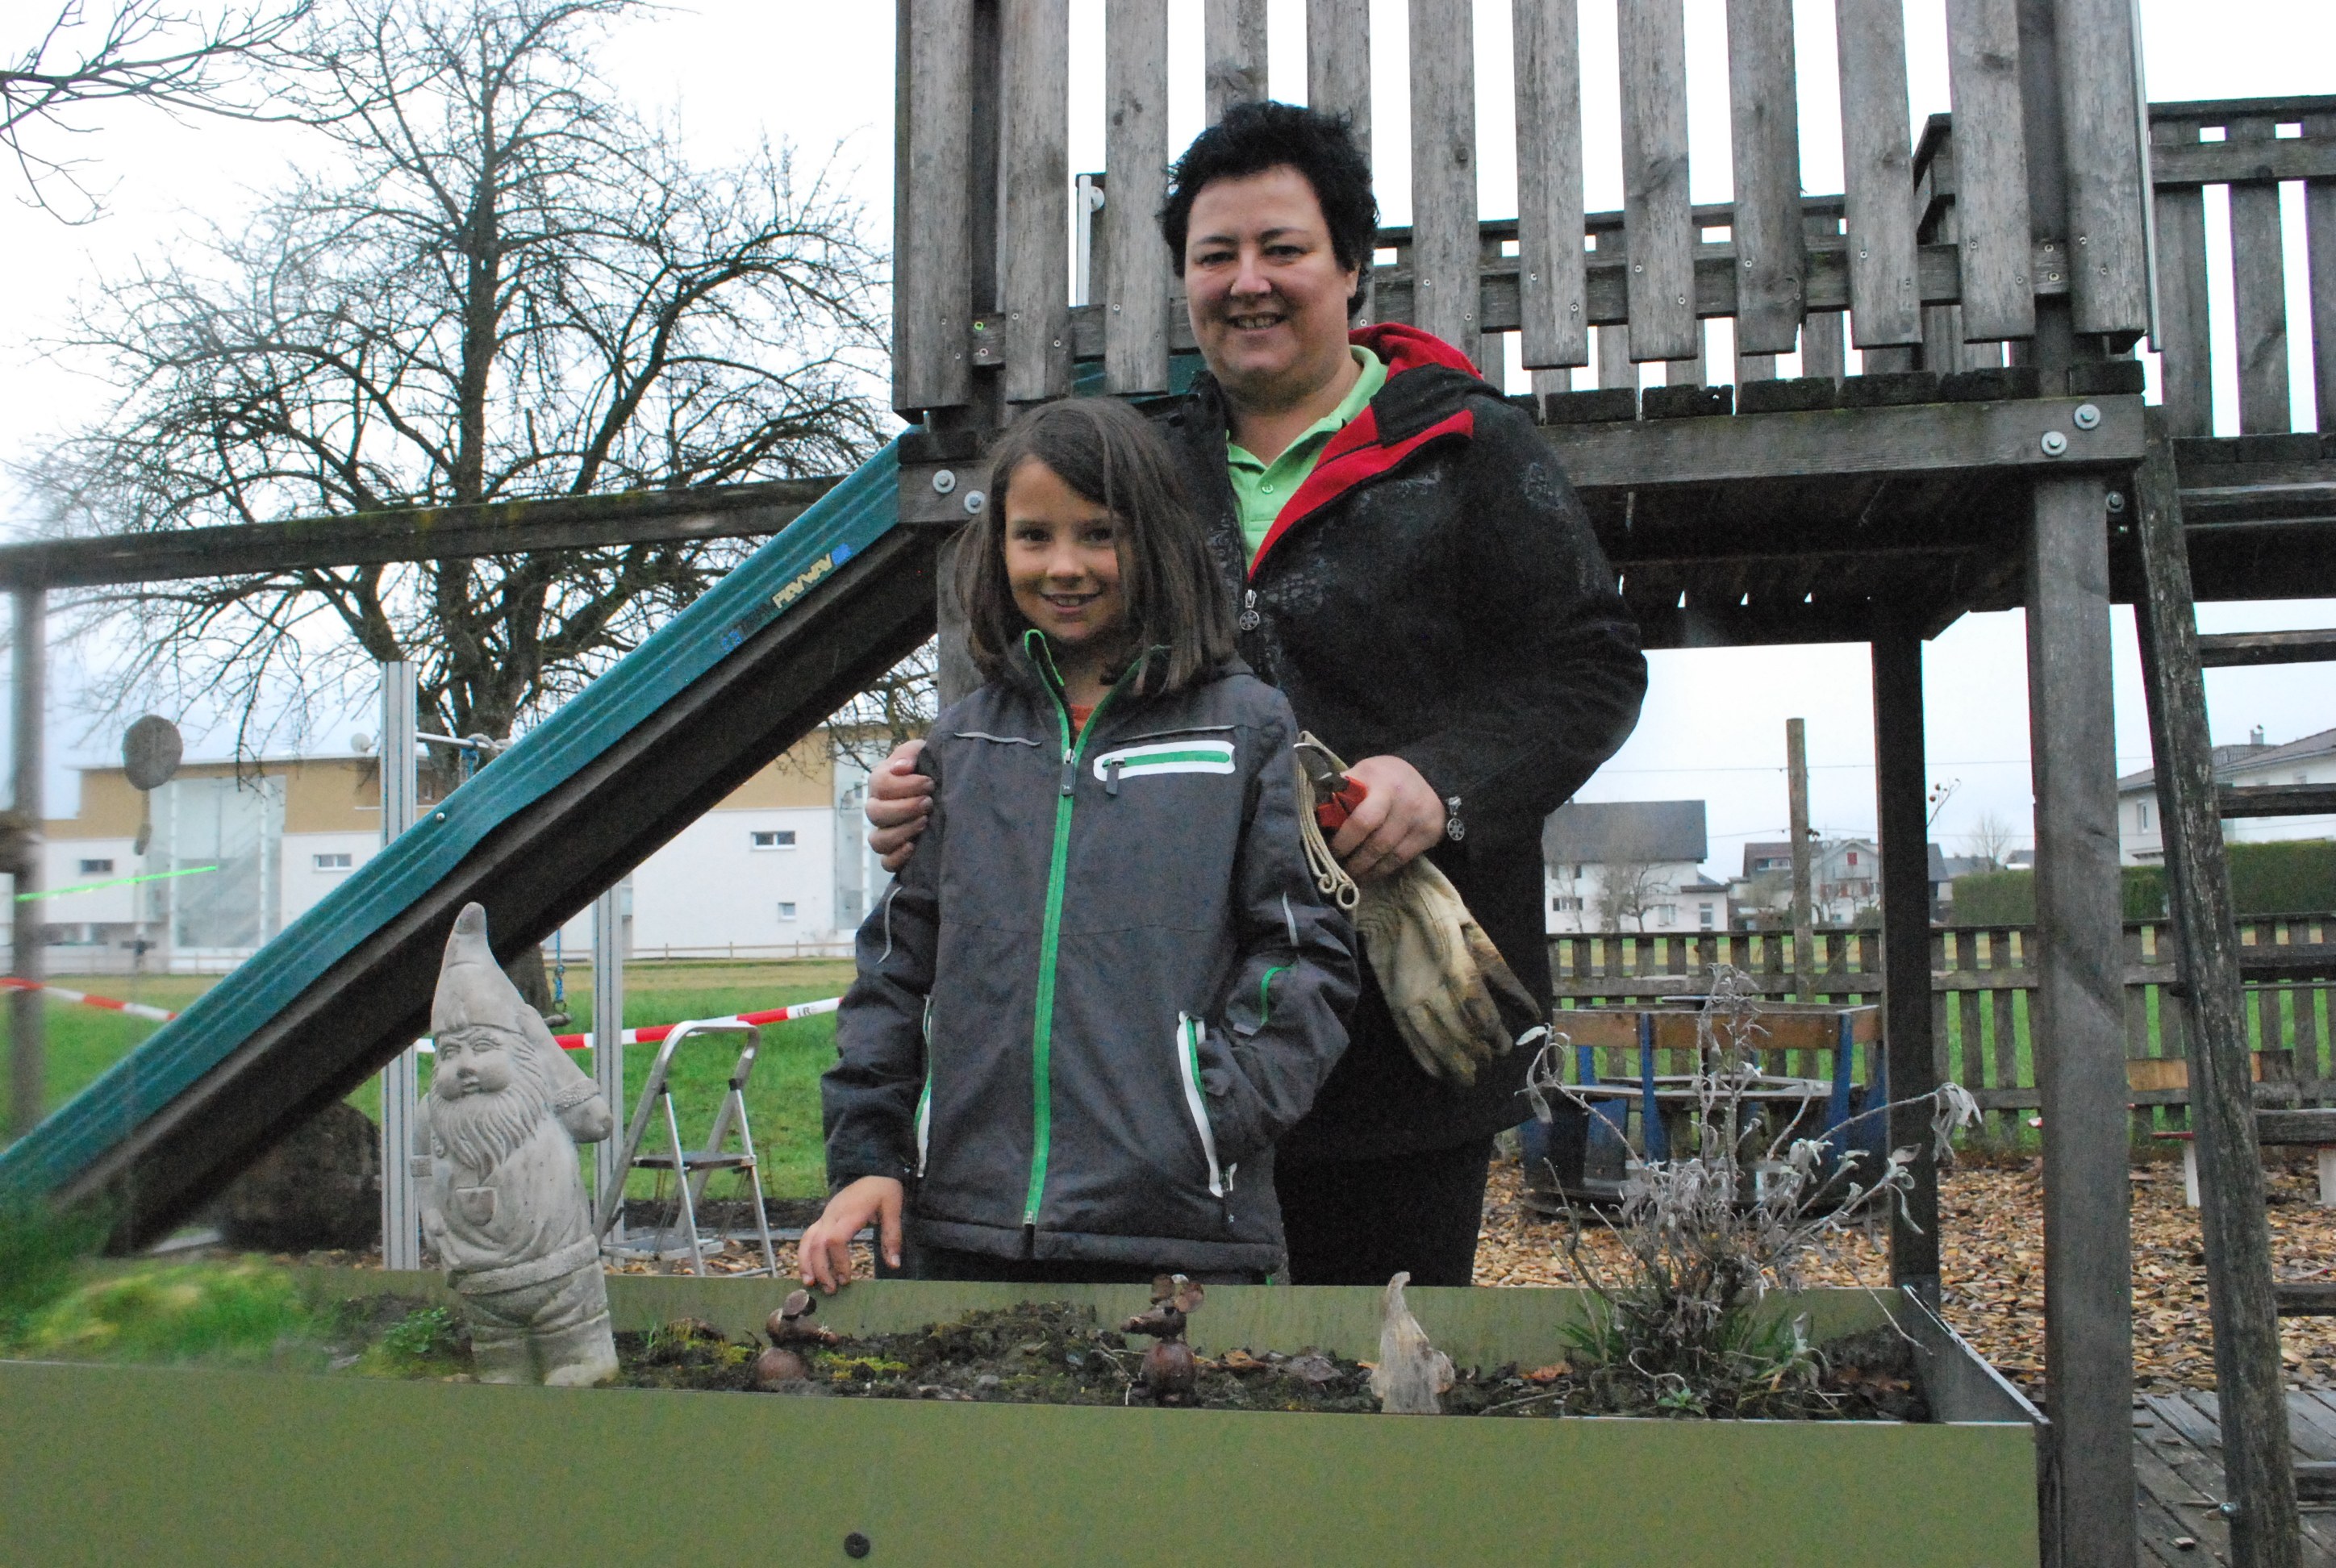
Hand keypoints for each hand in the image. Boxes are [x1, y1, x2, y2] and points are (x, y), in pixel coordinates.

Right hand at [798, 1175, 903, 1292]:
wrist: (873, 1170)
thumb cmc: (884, 1189)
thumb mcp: (894, 1210)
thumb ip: (892, 1237)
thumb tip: (894, 1265)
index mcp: (850, 1212)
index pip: (835, 1239)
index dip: (838, 1261)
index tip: (847, 1279)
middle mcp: (833, 1214)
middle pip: (817, 1243)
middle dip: (821, 1269)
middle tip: (832, 1290)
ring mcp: (825, 1215)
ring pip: (807, 1240)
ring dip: (806, 1263)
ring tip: (811, 1284)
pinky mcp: (824, 1218)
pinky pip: (808, 1237)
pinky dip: (804, 1254)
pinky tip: (808, 1270)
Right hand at [865, 739, 930, 872]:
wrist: (949, 791)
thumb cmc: (933, 770)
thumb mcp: (924, 753)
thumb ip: (911, 753)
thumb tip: (900, 768)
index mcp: (881, 782)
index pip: (879, 784)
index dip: (904, 785)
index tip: (929, 783)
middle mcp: (878, 809)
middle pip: (874, 813)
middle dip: (904, 808)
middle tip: (929, 803)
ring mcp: (884, 833)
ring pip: (878, 840)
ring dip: (901, 831)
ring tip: (925, 822)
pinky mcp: (895, 854)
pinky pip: (886, 862)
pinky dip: (897, 857)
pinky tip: (913, 846)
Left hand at [1329, 755, 1446, 881]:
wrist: (1429, 778)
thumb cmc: (1384, 779)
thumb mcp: (1363, 774)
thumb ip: (1341, 792)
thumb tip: (1314, 819)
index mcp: (1376, 779)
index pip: (1358, 816)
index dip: (1342, 839)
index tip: (1327, 849)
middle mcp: (1399, 797)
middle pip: (1373, 838)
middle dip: (1351, 856)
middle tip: (1336, 868)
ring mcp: (1416, 816)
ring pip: (1385, 852)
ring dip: (1364, 868)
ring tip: (1349, 876)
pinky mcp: (1428, 833)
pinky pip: (1399, 859)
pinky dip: (1381, 870)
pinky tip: (1368, 875)